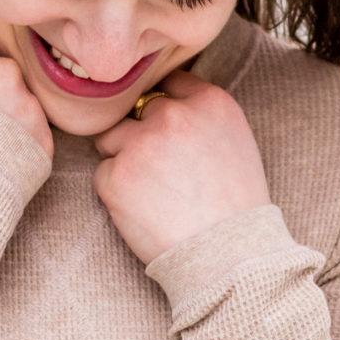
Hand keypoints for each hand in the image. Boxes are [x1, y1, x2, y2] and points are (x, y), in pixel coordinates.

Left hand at [91, 69, 269, 262]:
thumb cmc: (236, 205)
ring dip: (124, 161)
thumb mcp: (235, 140)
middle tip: (163, 173)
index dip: (163, 109)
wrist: (230, 257)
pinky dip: (117, 192)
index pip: (168, 82)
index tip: (169, 133)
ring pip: (111, 139)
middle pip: (135, 109)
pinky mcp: (116, 176)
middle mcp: (173, 115)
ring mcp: (141, 144)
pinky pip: (103, 174)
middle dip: (141, 135)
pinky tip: (146, 211)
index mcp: (210, 101)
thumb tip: (162, 100)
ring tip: (156, 194)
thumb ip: (201, 113)